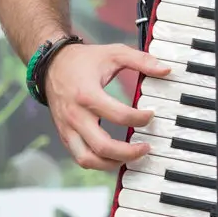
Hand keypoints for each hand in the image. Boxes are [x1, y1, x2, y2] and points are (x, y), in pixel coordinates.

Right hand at [42, 41, 174, 169]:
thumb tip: (165, 70)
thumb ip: (141, 60)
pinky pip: (81, 158)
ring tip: (130, 157)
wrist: (52, 65)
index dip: (141, 118)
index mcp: (87, 95)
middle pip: (103, 146)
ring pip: (88, 160)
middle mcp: (75, 116)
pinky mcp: (65, 135)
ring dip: (112, 163)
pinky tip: (114, 156)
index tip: (152, 114)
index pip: (120, 116)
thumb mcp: (113, 53)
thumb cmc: (83, 60)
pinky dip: (99, 163)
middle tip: (146, 147)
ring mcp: (67, 128)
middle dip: (129, 152)